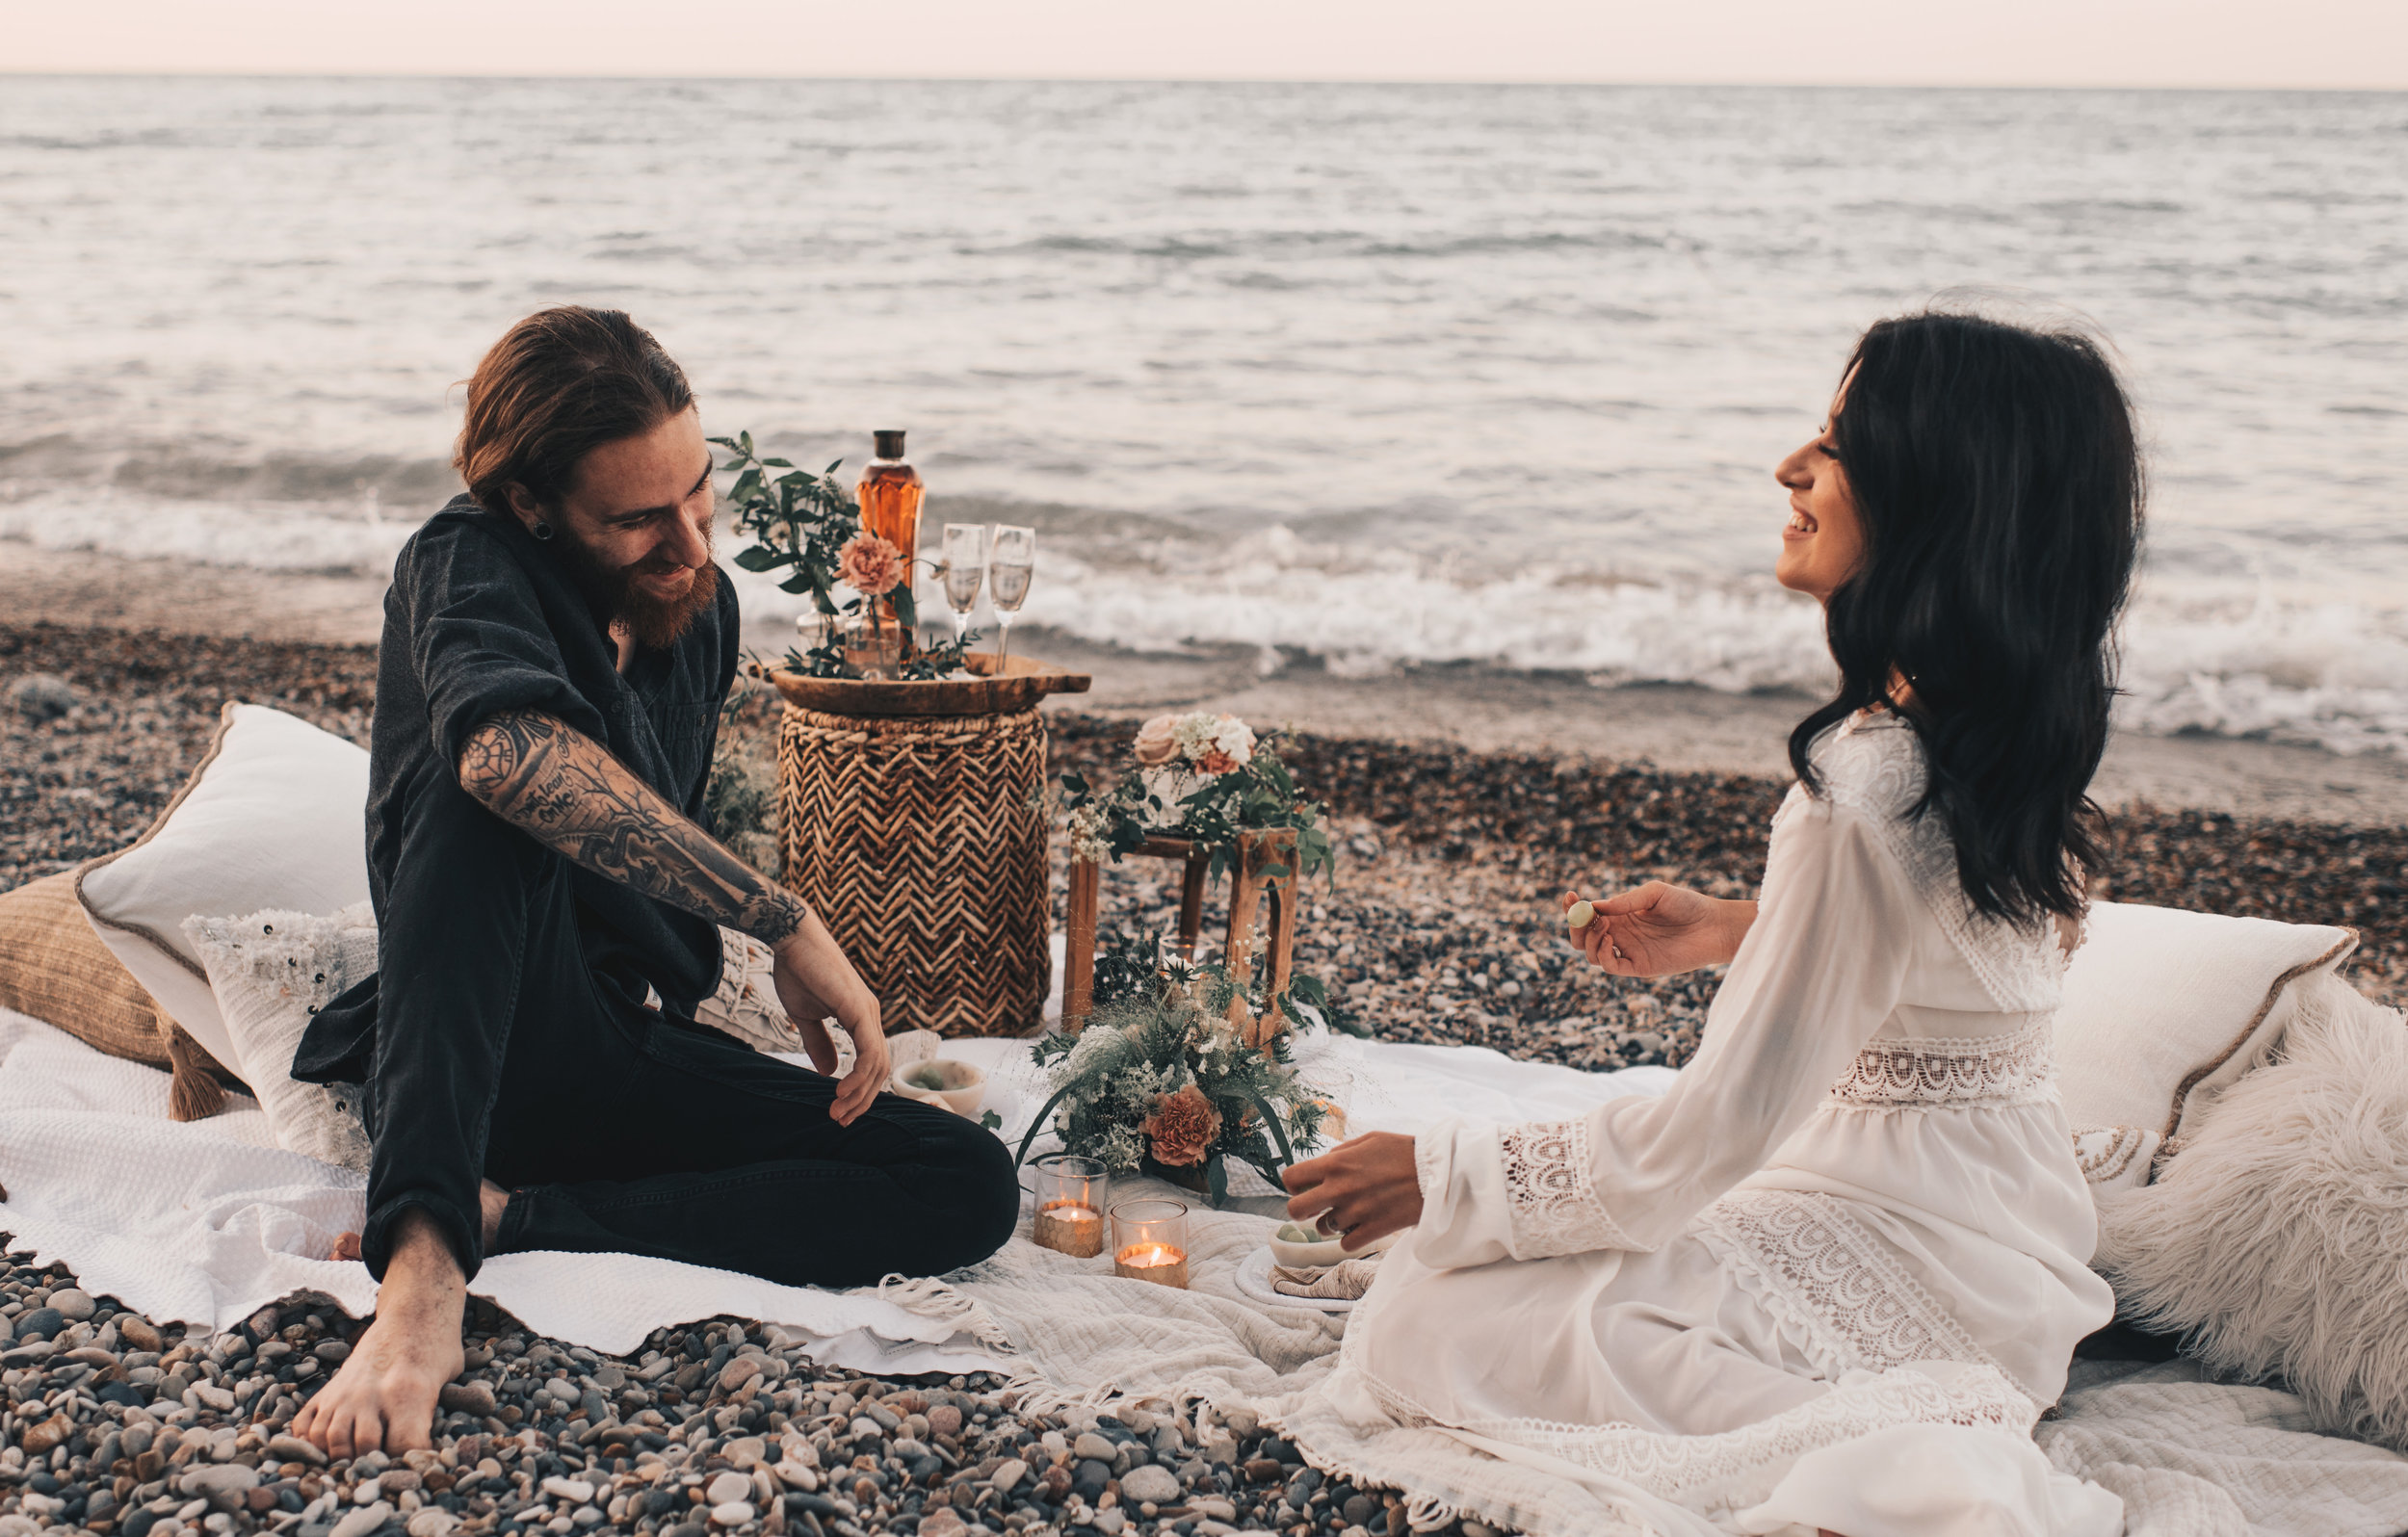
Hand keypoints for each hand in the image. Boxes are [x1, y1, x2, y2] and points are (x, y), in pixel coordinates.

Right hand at [770, 922, 886, 1125]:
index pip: (871, 1063)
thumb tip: (830, 1072)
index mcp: (861, 1017)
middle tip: (840, 1120)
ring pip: (877, 1063)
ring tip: (838, 1110)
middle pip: (879, 1068)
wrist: (791, 939)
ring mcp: (867, 1010)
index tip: (840, 1111)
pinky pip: (868, 1049)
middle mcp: (870, 1015)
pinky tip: (841, 1089)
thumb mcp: (806, 1016)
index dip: (859, 1091)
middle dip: (862, 1099)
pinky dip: (859, 1073)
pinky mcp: (857, 1007)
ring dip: (859, 1093)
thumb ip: (820, 1043)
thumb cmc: (798, 971)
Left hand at [1282, 1132, 1422, 1248]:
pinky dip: (1350, 1237)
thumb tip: (1326, 1161)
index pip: (1291, 1178)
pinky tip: (1361, 1226)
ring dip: (1331, 1223)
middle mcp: (1340, 1189)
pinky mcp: (1372, 1230)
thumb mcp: (1370, 1140)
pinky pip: (1345, 1243)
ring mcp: (1355, 1212)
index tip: (1302, 1187)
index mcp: (1336, 1163)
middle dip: (1301, 1210)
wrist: (1438, 1173)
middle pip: (1296, 1210)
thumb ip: (1342, 1151)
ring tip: (1349, 1213)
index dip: (1292, 1184)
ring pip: (1323, 1229)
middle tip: (1314, 1207)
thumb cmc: (1405, 1152)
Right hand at [1563, 883, 1752, 976]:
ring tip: (1606, 925)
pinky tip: (1612, 939)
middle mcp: (1621, 935)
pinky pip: (1611, 966)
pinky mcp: (1640, 967)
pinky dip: (1603, 954)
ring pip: (1592, 954)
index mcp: (1621, 915)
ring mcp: (1629, 952)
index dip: (1574, 908)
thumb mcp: (1654, 893)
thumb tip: (1597, 907)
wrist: (1714, 926)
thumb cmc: (1687, 905)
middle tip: (1581, 916)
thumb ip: (1626, 901)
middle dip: (1575, 928)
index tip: (1569, 897)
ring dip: (1590, 939)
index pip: (1588, 915)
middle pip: (1583, 938)